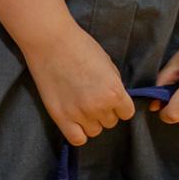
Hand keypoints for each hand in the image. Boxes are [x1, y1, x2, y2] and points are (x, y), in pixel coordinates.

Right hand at [23, 20, 133, 147]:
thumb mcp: (107, 64)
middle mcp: (99, 106)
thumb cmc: (80, 46)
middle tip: (91, 95)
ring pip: (94, 131)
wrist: (51, 41)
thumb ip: (114, 85)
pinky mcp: (60, 117)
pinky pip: (77, 139)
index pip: (127, 113)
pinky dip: (78, 132)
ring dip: (91, 121)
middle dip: (104, 111)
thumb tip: (115, 100)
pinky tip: (74, 119)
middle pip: (110, 122)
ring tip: (80, 104)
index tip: (111, 98)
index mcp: (114, 92)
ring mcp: (79, 114)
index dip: (120, 106)